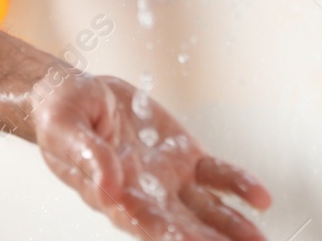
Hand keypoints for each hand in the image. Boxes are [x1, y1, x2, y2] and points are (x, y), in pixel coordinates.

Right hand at [32, 71, 271, 239]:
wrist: (74, 96)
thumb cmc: (60, 116)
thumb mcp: (67, 130)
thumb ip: (89, 156)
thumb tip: (111, 187)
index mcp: (113, 197)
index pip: (146, 224)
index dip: (172, 236)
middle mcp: (145, 196)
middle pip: (183, 227)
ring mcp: (167, 179)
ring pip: (206, 210)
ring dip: (233, 226)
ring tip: (259, 240)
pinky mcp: (183, 157)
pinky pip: (216, 177)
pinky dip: (238, 187)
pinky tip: (261, 198)